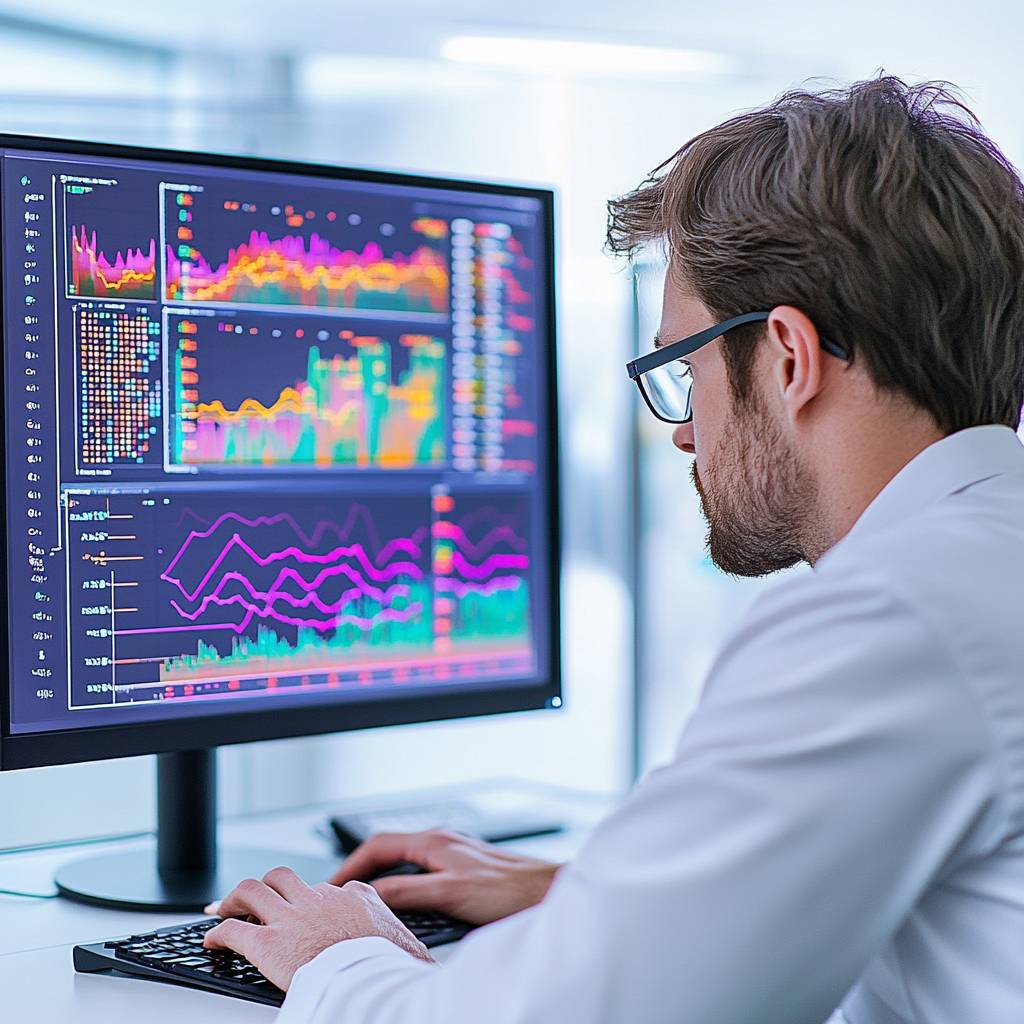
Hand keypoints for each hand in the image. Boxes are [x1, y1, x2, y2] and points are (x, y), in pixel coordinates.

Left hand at [203, 866, 433, 990]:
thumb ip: (398, 937)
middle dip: (265, 885)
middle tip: (251, 897)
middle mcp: (318, 899)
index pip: (327, 889)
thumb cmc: (391, 967)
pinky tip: (211, 940)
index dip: (311, 900)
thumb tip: (415, 952)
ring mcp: (291, 918)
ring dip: (234, 898)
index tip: (305, 910)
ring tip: (223, 908)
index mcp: (353, 897)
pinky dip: (218, 933)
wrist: (373, 979)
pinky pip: (233, 930)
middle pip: (283, 877)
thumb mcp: (405, 941)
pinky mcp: (267, 943)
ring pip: (252, 891)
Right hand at [330, 829, 561, 925]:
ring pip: (406, 865)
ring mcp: (454, 856)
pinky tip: (405, 907)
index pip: (377, 845)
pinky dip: (405, 887)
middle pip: (389, 853)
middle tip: (342, 893)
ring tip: (366, 900)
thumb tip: (371, 893)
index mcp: (434, 841)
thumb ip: (408, 891)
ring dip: (383, 879)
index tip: (330, 884)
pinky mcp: (465, 872)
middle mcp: (442, 844)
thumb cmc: (509, 891)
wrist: (548, 893)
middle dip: (362, 871)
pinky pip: (423, 875)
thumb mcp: (448, 892)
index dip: (350, 864)